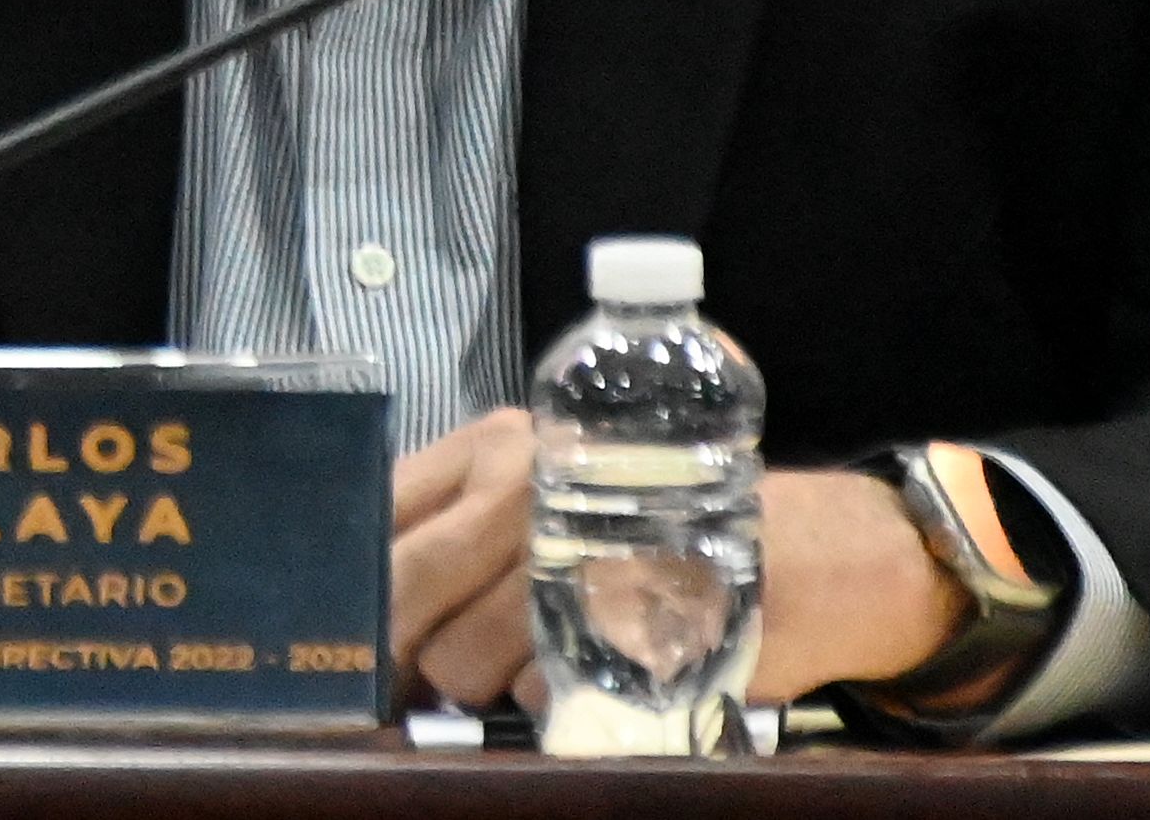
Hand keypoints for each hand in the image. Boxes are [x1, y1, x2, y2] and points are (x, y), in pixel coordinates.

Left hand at [385, 418, 968, 714]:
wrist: (809, 554)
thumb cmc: (662, 523)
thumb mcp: (552, 493)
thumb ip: (462, 531)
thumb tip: (368, 605)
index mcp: (497, 447)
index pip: (379, 512)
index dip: (349, 585)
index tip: (341, 634)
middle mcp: (529, 483)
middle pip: (406, 589)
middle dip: (397, 653)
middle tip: (411, 681)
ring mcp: (575, 549)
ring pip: (462, 657)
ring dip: (476, 688)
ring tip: (527, 664)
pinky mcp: (625, 622)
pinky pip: (536, 692)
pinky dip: (546, 703)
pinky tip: (582, 675)